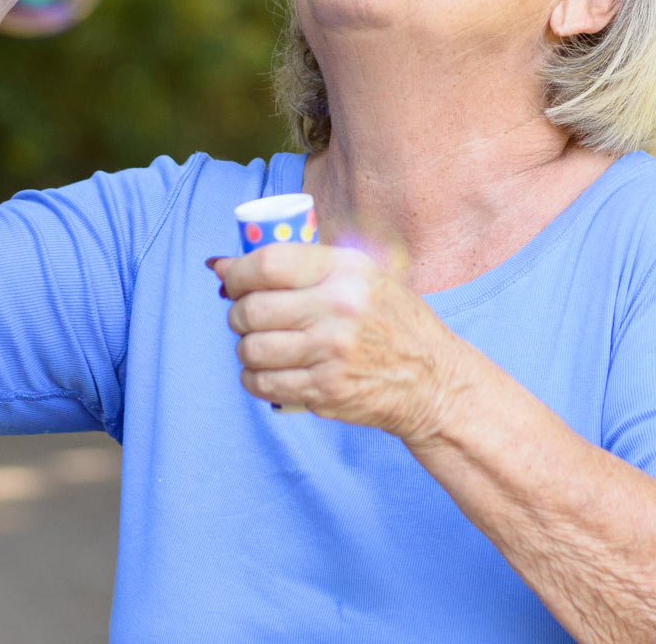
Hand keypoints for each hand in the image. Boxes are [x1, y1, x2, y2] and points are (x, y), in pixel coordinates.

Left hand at [210, 244, 467, 443]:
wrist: (432, 380)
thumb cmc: (392, 322)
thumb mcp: (363, 276)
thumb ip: (302, 265)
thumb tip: (222, 265)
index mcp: (347, 271)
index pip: (269, 263)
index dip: (238, 272)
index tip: (232, 280)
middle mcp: (339, 308)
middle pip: (253, 309)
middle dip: (238, 314)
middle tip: (246, 317)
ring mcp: (331, 353)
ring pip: (251, 349)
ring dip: (246, 348)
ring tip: (260, 345)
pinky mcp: (325, 391)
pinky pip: (263, 383)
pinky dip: (254, 378)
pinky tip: (269, 371)